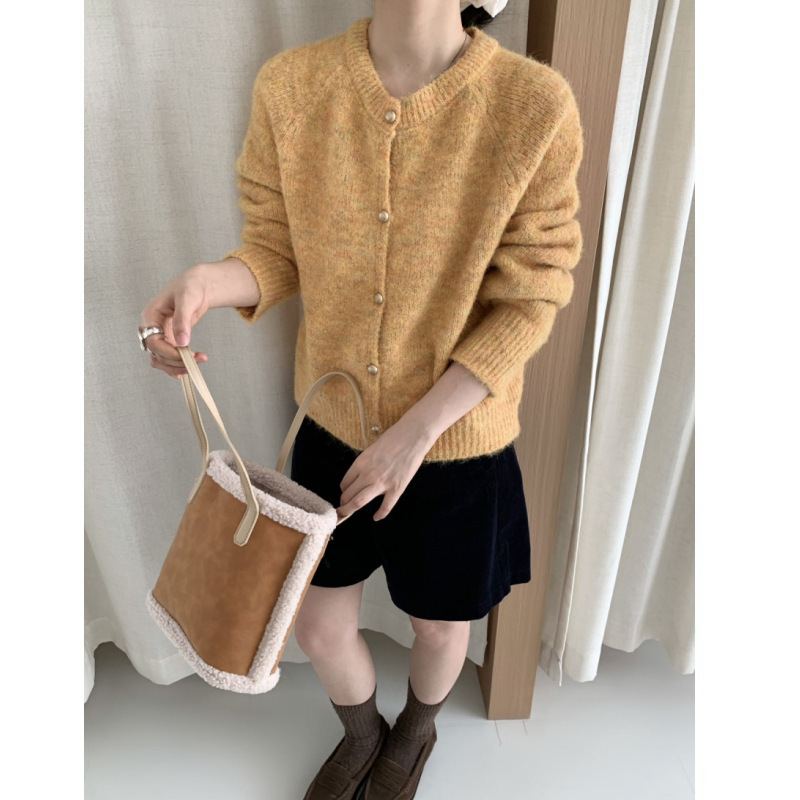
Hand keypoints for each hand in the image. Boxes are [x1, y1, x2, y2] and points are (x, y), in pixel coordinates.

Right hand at [141, 264, 210, 379]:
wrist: (198, 286)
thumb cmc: (190, 286)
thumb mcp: (187, 299)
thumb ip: (182, 320)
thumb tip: (182, 342)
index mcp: (150, 316)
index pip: (153, 342)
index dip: (169, 352)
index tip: (188, 355)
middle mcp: (151, 327)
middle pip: (156, 354)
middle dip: (175, 361)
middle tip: (197, 362)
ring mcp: (159, 335)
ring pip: (160, 359)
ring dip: (176, 366)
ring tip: (197, 363)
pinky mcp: (169, 339)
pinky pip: (167, 357)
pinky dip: (175, 366)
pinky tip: (186, 372)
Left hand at [337, 415, 434, 521]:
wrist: (413, 436)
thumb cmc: (393, 438)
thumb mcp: (371, 449)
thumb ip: (365, 464)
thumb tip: (360, 477)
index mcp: (360, 463)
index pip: (345, 483)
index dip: (343, 491)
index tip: (344, 494)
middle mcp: (368, 474)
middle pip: (348, 495)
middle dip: (343, 504)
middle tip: (342, 508)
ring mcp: (382, 483)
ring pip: (359, 502)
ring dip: (350, 510)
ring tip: (347, 514)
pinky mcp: (397, 488)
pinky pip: (386, 507)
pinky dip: (380, 514)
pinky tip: (376, 517)